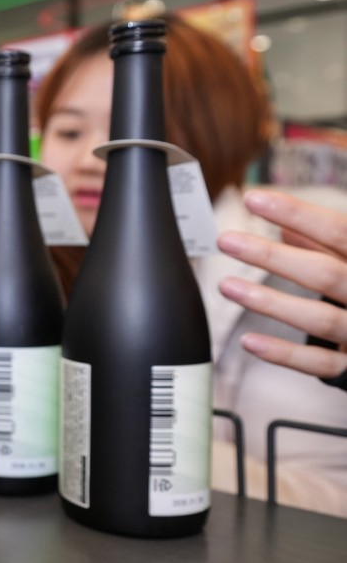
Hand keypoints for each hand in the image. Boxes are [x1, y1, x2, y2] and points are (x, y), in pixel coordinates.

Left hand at [217, 190, 346, 379]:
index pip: (339, 231)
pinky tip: (249, 341)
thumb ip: (326, 245)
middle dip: (272, 257)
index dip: (297, 213)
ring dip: (270, 303)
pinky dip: (284, 354)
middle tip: (226, 240)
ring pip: (320, 319)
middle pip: (324, 273)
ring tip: (227, 286)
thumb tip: (282, 224)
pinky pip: (320, 363)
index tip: (253, 199)